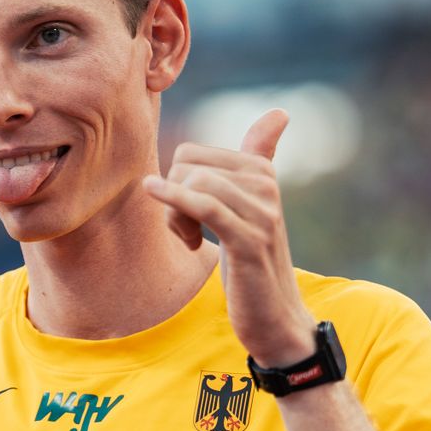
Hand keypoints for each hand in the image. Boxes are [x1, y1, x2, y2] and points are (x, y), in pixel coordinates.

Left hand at [142, 109, 314, 365]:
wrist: (276, 318)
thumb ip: (259, 159)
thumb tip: (279, 112)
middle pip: (189, 165)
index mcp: (262, 172)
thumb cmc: (254, 263)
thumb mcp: (251, 209)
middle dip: (174, 197)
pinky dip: (174, 198)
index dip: (177, 183)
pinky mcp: (250, 240)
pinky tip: (151, 192)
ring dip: (175, 215)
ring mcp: (262, 212)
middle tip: (187, 232)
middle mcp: (267, 186)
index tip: (189, 215)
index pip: (193, 152)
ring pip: (195, 183)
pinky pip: (204, 204)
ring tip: (189, 240)